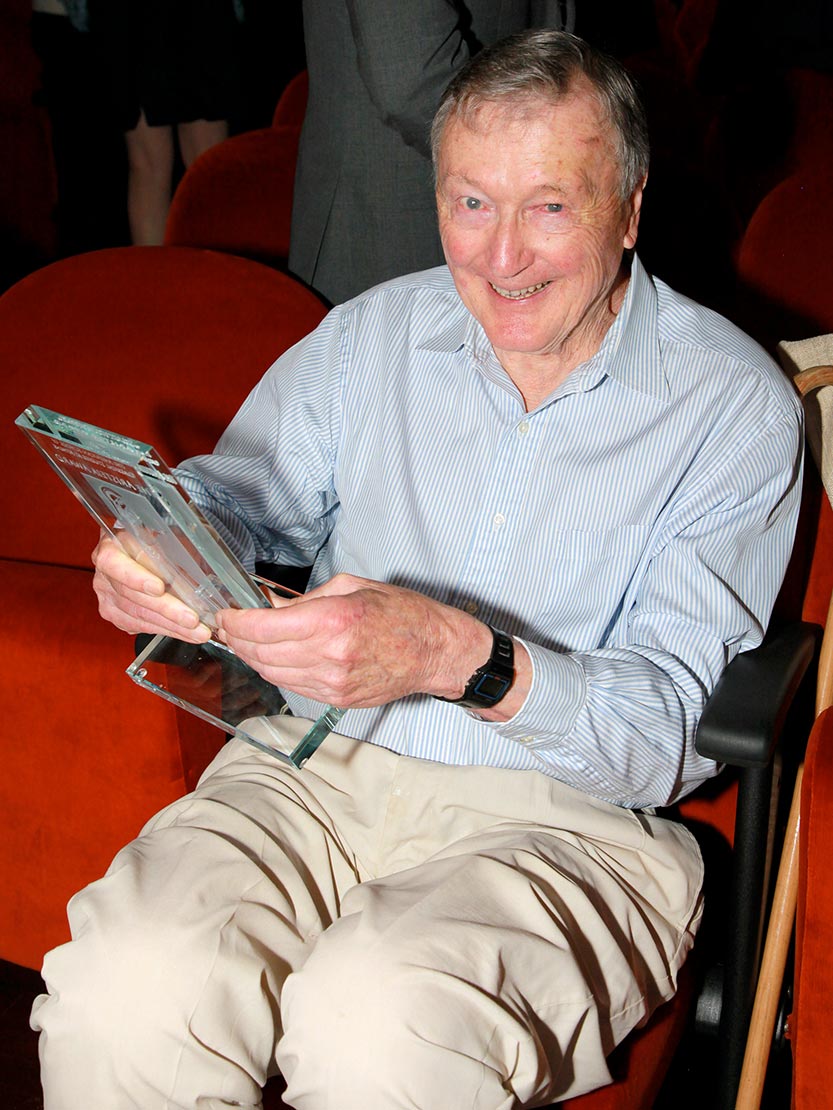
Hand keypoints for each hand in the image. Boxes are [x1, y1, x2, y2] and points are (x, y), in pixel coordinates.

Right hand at [92, 533, 210, 642]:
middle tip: (192, 619)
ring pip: (138, 615)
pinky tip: (184, 632)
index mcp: (111, 546)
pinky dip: (165, 630)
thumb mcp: (166, 538)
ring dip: (171, 626)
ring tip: (197, 631)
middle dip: (166, 609)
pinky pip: (140, 626)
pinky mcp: (115, 614)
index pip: (115, 563)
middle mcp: (105, 573)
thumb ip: (175, 551)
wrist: (137, 552)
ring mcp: (107, 596)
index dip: (137, 578)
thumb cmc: (154, 541)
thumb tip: (201, 572)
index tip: (159, 588)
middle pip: (132, 596)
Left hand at [215, 573, 491, 707]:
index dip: (235, 621)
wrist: (435, 652)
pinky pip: (292, 686)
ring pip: (272, 673)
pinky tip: (274, 657)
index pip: (263, 627)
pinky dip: (276, 671)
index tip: (226, 614)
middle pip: (261, 653)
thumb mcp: (353, 587)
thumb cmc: (402, 614)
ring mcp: (333, 682)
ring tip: (246, 641)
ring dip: (253, 657)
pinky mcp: (337, 699)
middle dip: (237, 639)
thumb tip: (271, 605)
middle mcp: (330, 655)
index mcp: (333, 620)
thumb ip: (307, 599)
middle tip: (229, 625)